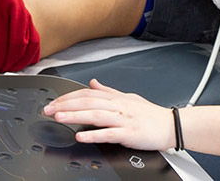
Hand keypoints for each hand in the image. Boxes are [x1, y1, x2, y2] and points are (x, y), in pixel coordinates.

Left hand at [42, 79, 175, 150]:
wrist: (171, 126)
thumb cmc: (151, 114)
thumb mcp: (128, 97)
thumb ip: (108, 91)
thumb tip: (92, 82)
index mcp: (115, 98)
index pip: (87, 93)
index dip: (68, 97)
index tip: (53, 102)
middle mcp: (117, 106)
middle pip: (87, 102)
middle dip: (65, 105)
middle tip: (48, 110)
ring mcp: (123, 119)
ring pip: (95, 115)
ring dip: (75, 116)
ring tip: (59, 118)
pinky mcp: (129, 133)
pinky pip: (109, 133)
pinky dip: (94, 134)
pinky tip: (81, 136)